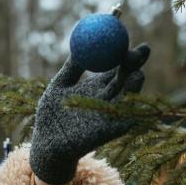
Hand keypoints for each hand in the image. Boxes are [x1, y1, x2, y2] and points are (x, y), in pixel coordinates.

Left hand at [29, 44, 149, 184]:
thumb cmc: (50, 116)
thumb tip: (80, 43)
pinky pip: (126, 120)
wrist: (46, 145)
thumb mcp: (59, 86)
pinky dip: (131, 111)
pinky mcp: (111, 131)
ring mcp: (110, 114)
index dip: (124, 52)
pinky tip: (132, 100)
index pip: (116, 65)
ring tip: (136, 74)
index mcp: (97, 86)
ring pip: (129, 96)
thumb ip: (71, 68)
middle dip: (136, 64)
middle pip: (127, 76)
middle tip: (139, 52)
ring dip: (135, 85)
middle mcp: (108, 98)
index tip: (128, 39)